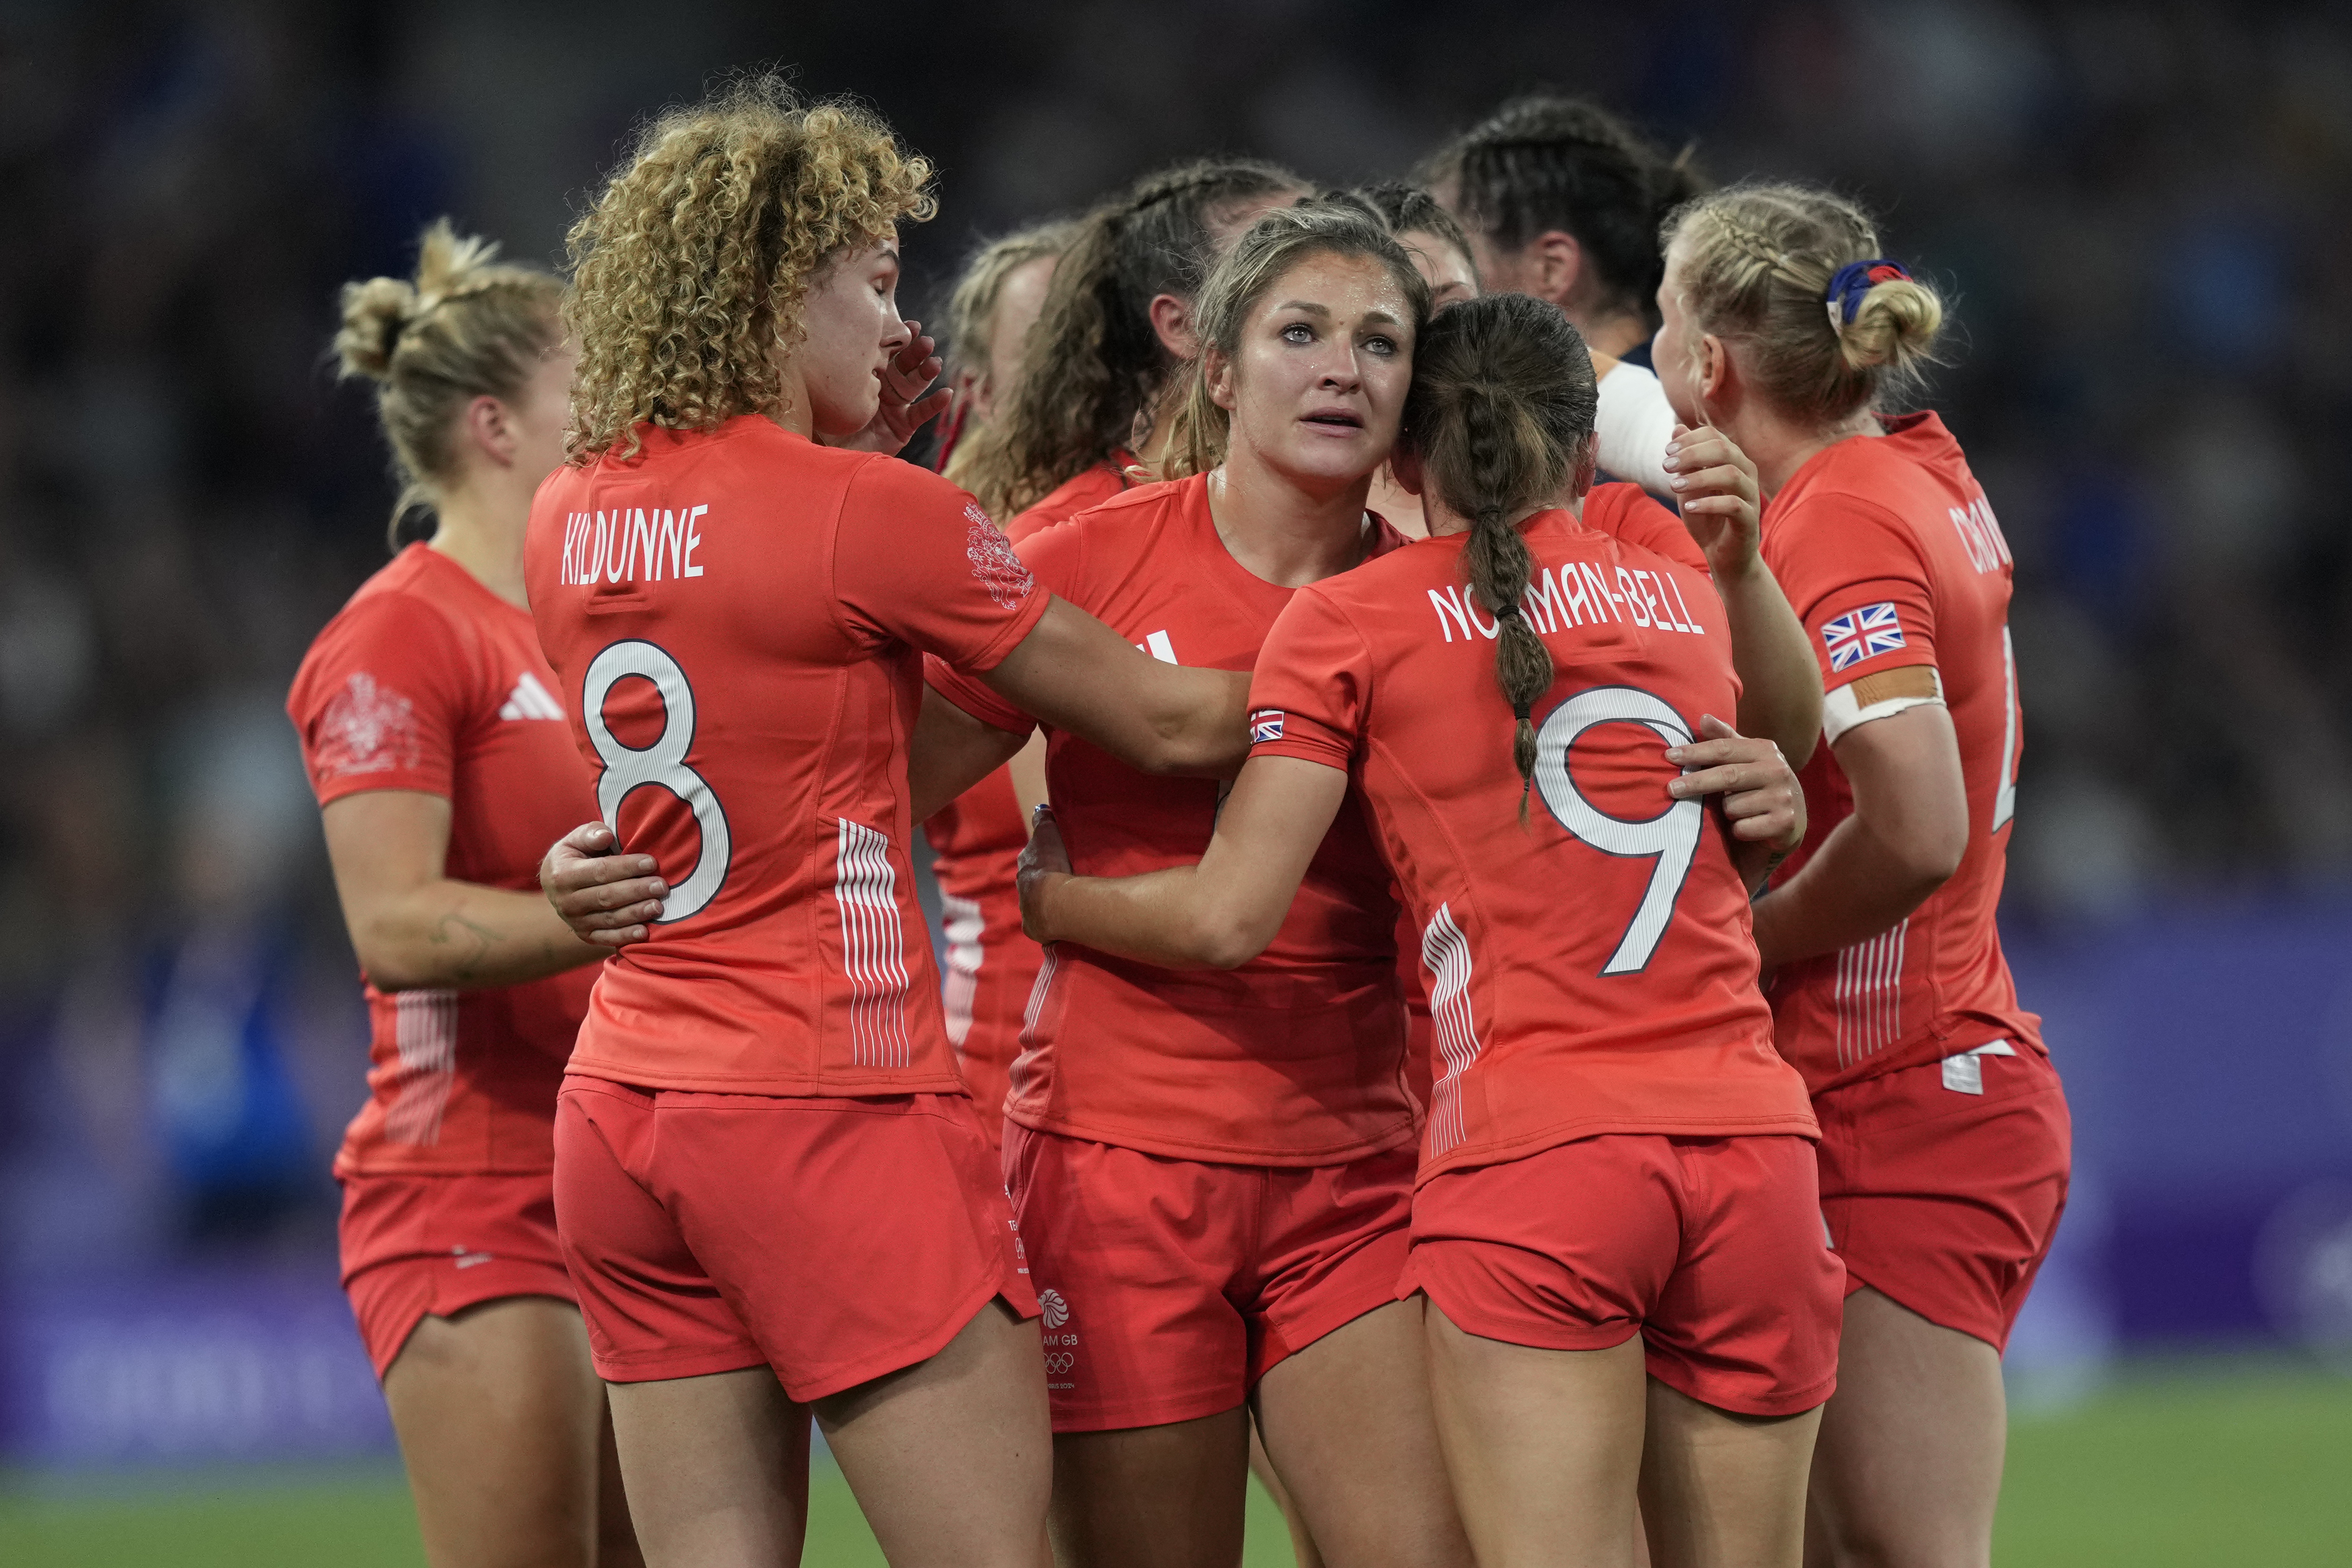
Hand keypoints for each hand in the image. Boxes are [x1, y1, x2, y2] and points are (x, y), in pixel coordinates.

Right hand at [539, 822, 665, 946]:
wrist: (555, 885)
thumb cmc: (573, 857)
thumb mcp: (574, 840)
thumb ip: (589, 834)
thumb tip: (605, 836)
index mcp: (563, 875)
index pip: (600, 871)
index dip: (627, 867)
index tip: (651, 863)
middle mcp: (566, 901)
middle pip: (607, 897)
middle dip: (636, 891)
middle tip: (661, 886)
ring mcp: (575, 921)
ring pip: (609, 918)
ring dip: (635, 913)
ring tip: (658, 906)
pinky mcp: (585, 935)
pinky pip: (606, 938)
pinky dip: (625, 937)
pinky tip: (644, 932)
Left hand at [828, 321, 952, 455]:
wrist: (831, 454)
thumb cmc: (825, 420)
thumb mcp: (832, 390)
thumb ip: (842, 368)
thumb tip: (841, 335)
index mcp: (867, 374)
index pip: (886, 352)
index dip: (899, 339)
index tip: (909, 325)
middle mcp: (884, 386)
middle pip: (904, 366)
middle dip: (916, 353)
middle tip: (926, 342)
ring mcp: (895, 406)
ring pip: (915, 385)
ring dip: (927, 373)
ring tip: (936, 363)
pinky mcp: (904, 426)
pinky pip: (921, 413)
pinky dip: (934, 404)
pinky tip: (946, 393)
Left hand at [1015, 806, 1072, 942]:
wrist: (1052, 900)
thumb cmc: (1051, 864)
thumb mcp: (1048, 833)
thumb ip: (1043, 820)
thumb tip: (1040, 809)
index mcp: (1025, 865)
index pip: (1032, 859)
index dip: (1044, 859)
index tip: (1055, 859)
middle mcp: (1021, 887)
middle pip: (1032, 882)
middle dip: (1044, 882)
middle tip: (1063, 882)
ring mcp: (1025, 909)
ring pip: (1036, 903)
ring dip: (1048, 902)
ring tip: (1066, 902)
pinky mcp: (1032, 927)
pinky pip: (1042, 923)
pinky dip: (1051, 921)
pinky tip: (1063, 921)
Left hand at [1662, 424, 1761, 580]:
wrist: (1723, 555)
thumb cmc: (1706, 517)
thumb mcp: (1689, 486)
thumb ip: (1686, 460)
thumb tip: (1676, 428)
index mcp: (1732, 460)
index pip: (1715, 436)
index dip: (1690, 439)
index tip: (1667, 451)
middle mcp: (1746, 472)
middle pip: (1724, 449)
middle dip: (1691, 454)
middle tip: (1666, 465)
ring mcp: (1751, 495)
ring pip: (1730, 474)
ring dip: (1698, 477)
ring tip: (1673, 486)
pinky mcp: (1750, 519)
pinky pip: (1734, 504)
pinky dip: (1709, 503)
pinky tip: (1689, 507)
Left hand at [1665, 714, 1804, 854]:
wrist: (1791, 822)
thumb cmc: (1759, 786)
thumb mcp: (1746, 760)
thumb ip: (1725, 740)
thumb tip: (1703, 717)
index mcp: (1766, 750)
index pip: (1724, 748)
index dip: (1695, 752)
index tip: (1669, 756)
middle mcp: (1777, 771)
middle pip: (1727, 776)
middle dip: (1696, 783)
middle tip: (1671, 789)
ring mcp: (1783, 797)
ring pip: (1732, 806)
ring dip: (1725, 812)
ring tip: (1736, 811)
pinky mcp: (1784, 823)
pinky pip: (1742, 828)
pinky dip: (1737, 830)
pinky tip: (1748, 827)